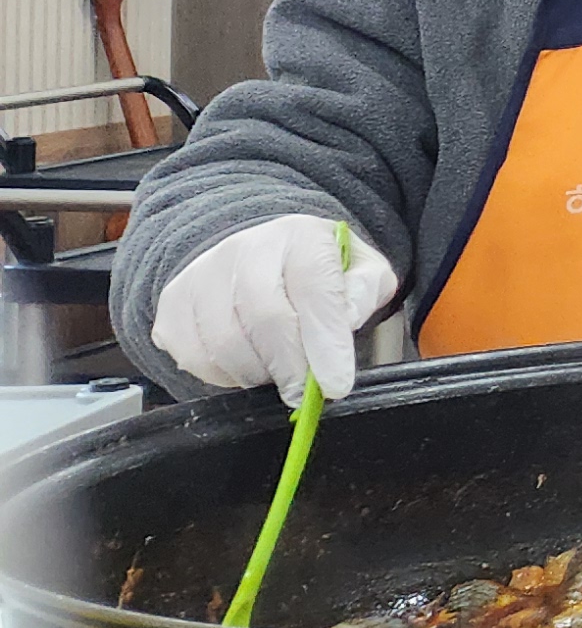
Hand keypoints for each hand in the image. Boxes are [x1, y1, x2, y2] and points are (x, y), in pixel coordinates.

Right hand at [152, 214, 396, 401]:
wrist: (261, 256)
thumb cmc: (316, 272)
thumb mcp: (360, 271)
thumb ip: (364, 292)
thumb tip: (344, 321)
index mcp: (300, 236)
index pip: (313, 287)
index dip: (325, 342)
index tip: (336, 384)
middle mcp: (244, 248)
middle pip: (264, 319)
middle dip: (290, 368)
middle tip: (304, 391)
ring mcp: (201, 275)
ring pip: (224, 344)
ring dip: (257, 373)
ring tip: (278, 369)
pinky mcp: (172, 304)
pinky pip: (194, 357)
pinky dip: (224, 375)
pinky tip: (247, 363)